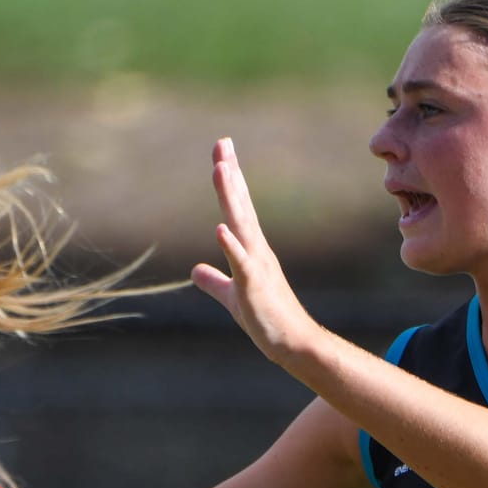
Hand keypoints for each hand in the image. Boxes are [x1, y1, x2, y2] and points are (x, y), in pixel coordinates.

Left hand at [191, 139, 326, 363]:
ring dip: (231, 198)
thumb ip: (214, 282)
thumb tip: (195, 271)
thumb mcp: (231, 298)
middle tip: (222, 143)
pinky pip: (241, 264)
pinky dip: (230, 246)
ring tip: (221, 169)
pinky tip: (219, 229)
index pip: (238, 209)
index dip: (229, 181)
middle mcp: (256, 251)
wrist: (293, 344)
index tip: (222, 153)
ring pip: (241, 226)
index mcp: (251, 250)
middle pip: (239, 206)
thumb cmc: (267, 320)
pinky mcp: (254, 287)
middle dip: (230, 175)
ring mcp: (257, 266)